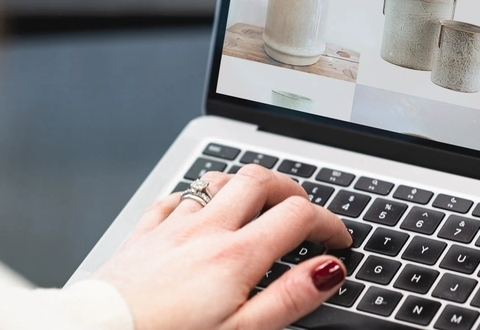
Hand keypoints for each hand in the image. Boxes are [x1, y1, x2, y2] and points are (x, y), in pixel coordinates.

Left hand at [90, 165, 352, 329]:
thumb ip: (289, 298)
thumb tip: (328, 271)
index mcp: (236, 256)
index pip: (298, 216)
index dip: (328, 223)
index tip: (337, 241)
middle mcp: (204, 232)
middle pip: (259, 180)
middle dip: (291, 189)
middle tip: (304, 209)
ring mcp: (170, 229)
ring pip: (216, 182)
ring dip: (244, 186)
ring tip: (256, 204)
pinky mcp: (141, 237)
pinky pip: (173, 199)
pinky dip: (195, 200)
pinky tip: (197, 214)